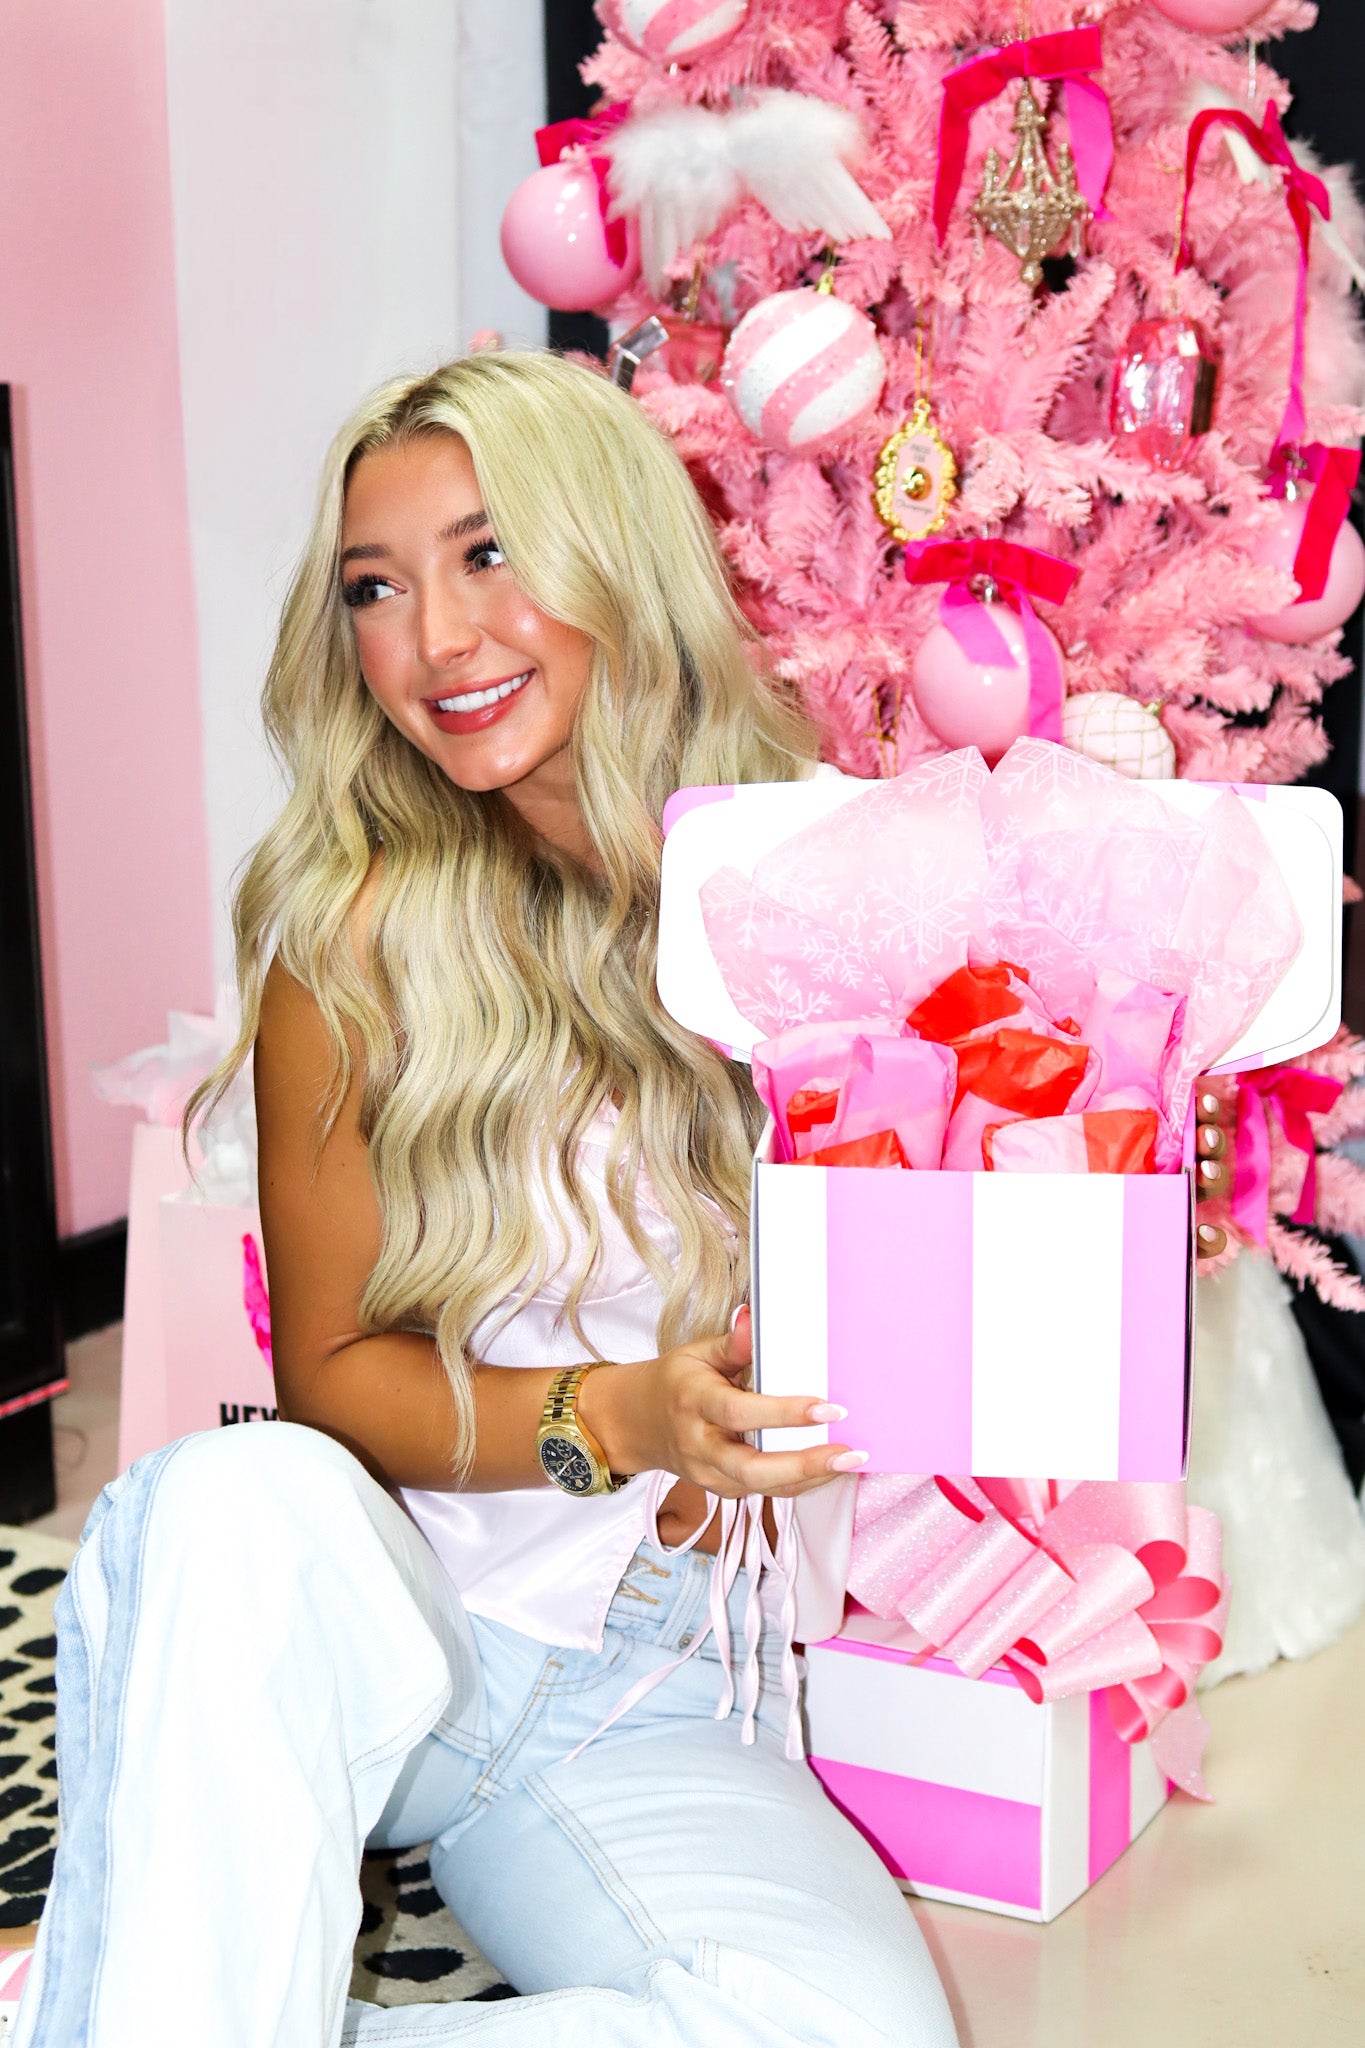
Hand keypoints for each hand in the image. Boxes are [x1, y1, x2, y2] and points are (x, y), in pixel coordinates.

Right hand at [577, 1307, 866, 1499]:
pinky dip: (798, 1484)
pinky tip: (829, 1470)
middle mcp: (699, 1445)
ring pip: (761, 1487)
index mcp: (693, 1402)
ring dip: (809, 1478)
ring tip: (850, 1461)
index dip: (784, 1413)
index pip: (740, 1413)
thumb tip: (753, 1318)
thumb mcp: (695, 1353)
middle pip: (752, 1468)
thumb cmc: (675, 1381)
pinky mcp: (721, 1490)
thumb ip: (731, 1344)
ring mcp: (708, 1474)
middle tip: (847, 1452)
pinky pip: (764, 1493)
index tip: (828, 1408)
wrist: (639, 1423)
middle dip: (803, 1464)